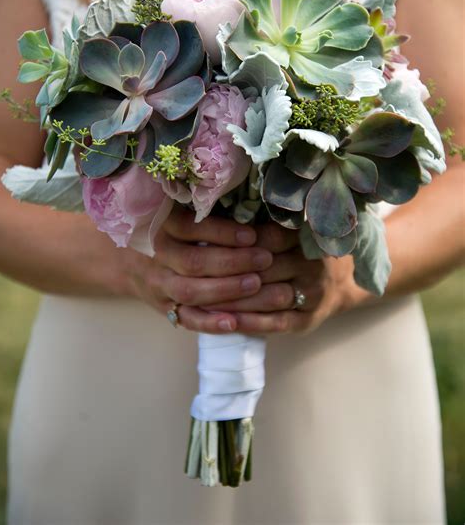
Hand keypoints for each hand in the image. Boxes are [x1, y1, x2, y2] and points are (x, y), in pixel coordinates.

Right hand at [123, 207, 271, 332]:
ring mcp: (161, 285)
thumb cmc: (170, 233)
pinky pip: (187, 319)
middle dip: (232, 261)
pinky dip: (210, 322)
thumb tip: (251, 212)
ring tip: (256, 284)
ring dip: (226, 290)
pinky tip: (233, 323)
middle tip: (264, 259)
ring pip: (190, 291)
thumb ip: (206, 214)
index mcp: (162, 226)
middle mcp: (159, 256)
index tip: (251, 235)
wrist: (133, 263)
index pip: (189, 228)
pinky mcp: (167, 309)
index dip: (221, 232)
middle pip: (193, 262)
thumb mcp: (178, 214)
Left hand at [205, 223, 373, 334]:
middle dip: (227, 274)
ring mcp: (311, 295)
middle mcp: (311, 265)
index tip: (205, 244)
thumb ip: (262, 227)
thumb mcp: (291, 233)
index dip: (237, 243)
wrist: (343, 282)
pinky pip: (275, 323)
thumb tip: (218, 214)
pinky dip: (249, 323)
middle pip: (263, 270)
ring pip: (266, 298)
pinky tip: (225, 321)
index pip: (267, 238)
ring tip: (201, 300)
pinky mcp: (307, 321)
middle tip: (193, 275)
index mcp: (304, 238)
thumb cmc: (303, 251)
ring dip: (233, 301)